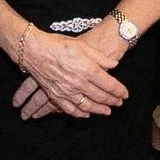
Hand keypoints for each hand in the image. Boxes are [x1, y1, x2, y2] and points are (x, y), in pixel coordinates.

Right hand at [11, 29, 128, 118]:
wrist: (34, 50)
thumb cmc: (58, 44)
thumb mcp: (82, 46)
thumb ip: (99, 57)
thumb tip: (113, 65)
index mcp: (88, 69)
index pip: (109, 84)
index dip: (119, 91)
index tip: (125, 94)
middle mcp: (79, 83)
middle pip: (100, 96)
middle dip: (112, 101)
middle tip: (119, 103)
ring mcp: (67, 91)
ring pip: (87, 105)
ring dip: (99, 110)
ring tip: (107, 112)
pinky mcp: (56, 95)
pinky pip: (70, 109)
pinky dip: (80, 113)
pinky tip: (86, 114)